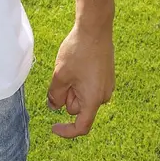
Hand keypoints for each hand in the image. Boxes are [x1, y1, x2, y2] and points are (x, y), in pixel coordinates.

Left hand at [46, 21, 114, 138]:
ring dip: (72, 87)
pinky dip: (79, 80)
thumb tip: (53, 107)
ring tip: (70, 66)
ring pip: (82, 95)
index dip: (67, 131)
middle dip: (67, 96)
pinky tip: (77, 62)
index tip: (53, 128)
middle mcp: (103, 96)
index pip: (82, 126)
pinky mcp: (106, 76)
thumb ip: (55, 95)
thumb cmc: (78, 52)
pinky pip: (88, 85)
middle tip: (62, 74)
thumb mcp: (60, 75)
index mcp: (93, 100)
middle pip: (78, 107)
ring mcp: (106, 85)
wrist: (95, 29)